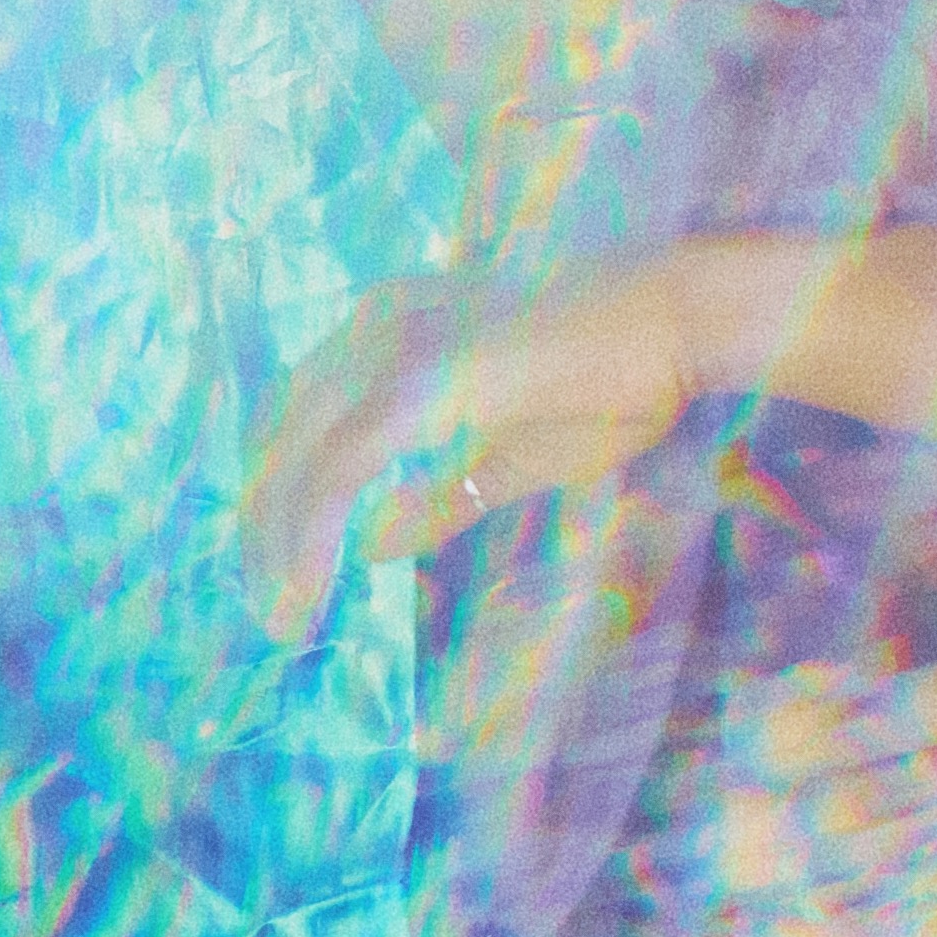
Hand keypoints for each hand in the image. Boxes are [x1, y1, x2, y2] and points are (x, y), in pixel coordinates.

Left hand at [242, 266, 695, 638]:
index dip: (282, 496)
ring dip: (276, 541)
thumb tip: (374, 548)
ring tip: (284, 615)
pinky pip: (335, 469)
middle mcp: (373, 327)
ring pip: (291, 455)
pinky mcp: (413, 385)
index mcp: (392, 331)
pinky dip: (310, 533)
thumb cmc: (619, 378)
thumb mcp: (512, 459)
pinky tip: (310, 587)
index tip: (285, 570)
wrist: (675, 321)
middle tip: (271, 609)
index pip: (302, 416)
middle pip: (277, 435)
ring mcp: (389, 350)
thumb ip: (440, 500)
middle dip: (262, 527)